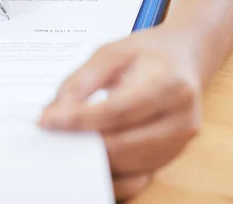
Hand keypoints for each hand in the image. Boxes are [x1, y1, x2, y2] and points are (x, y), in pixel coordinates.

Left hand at [38, 27, 204, 200]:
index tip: (47, 121)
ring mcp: (179, 143)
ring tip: (66, 145)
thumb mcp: (111, 52)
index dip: (79, 120)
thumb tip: (54, 114)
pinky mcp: (171, 158)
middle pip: (122, 144)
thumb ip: (81, 82)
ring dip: (92, 160)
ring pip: (127, 166)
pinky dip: (109, 174)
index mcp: (169, 83)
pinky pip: (136, 180)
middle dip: (82, 143)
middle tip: (50, 137)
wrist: (185, 58)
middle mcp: (181, 118)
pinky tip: (89, 160)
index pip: (117, 110)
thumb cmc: (148, 53)